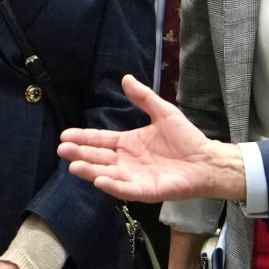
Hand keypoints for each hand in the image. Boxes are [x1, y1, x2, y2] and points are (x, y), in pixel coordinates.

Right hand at [59, 77, 246, 201]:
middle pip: (99, 158)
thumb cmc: (186, 138)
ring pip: (107, 174)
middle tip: (62, 150)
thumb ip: (144, 98)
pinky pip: (126, 189)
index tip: (65, 135)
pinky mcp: (146, 191)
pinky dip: (113, 185)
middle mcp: (127, 161)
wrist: (206, 159)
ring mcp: (135, 177)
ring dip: (90, 170)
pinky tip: (99, 179)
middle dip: (80, 154)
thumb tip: (125, 78)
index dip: (83, 138)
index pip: (101, 140)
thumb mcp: (163, 112)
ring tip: (74, 165)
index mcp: (128, 143)